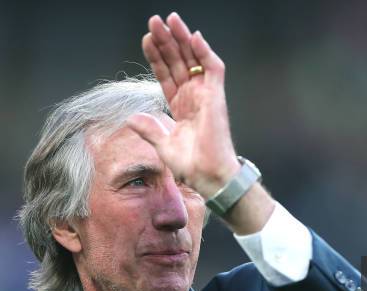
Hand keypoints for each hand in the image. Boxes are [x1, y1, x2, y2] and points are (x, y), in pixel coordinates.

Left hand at [127, 12, 240, 198]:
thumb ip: (149, 129)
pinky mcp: (216, 96)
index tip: (146, 40)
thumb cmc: (192, 166)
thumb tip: (132, 118)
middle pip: (178, 62)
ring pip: (194, 59)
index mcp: (181, 106)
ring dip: (182, 39)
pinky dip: (205, 51)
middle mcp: (194, 96)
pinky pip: (213, 68)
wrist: (208, 175)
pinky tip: (192, 36)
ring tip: (169, 20)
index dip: (156, 57)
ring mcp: (206, 95)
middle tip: (154, 21)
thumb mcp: (163, 145)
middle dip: (166, 41)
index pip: (166, 74)